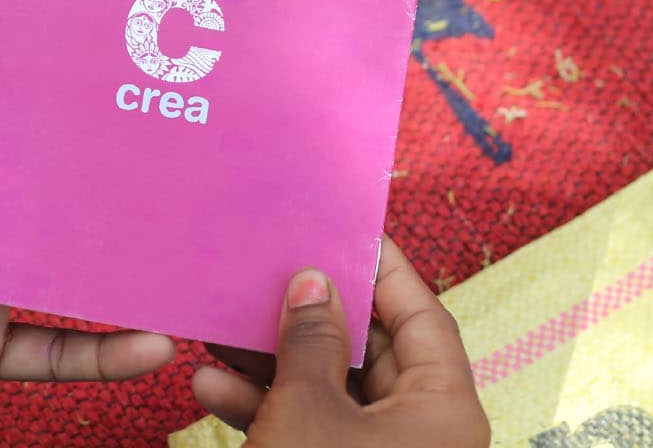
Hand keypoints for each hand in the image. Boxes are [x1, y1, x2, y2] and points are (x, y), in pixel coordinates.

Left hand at [0, 0, 160, 443]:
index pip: (5, 123)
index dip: (49, 95)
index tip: (106, 60)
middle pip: (50, 193)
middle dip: (106, 173)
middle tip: (175, 141)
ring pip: (68, 268)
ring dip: (123, 261)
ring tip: (190, 242)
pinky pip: (56, 350)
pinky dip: (104, 352)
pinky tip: (156, 342)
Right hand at [191, 238, 488, 446]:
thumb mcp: (307, 412)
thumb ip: (309, 341)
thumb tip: (315, 283)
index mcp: (442, 408)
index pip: (420, 313)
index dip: (381, 267)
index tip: (342, 225)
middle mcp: (422, 432)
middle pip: (369, 350)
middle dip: (310, 313)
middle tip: (269, 267)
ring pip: (329, 392)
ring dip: (271, 362)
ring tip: (220, 326)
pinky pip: (308, 430)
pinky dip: (262, 408)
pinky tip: (210, 388)